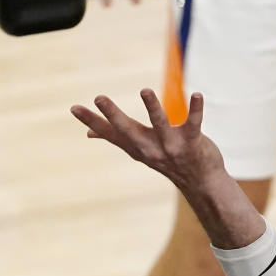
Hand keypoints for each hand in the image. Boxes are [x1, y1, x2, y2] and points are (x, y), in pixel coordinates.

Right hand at [71, 88, 224, 188]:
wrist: (201, 184)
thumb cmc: (168, 161)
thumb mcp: (139, 151)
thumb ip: (115, 138)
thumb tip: (88, 134)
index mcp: (136, 147)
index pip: (109, 133)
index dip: (91, 121)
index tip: (74, 108)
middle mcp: (150, 148)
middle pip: (128, 131)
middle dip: (113, 115)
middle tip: (98, 97)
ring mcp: (171, 147)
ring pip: (160, 125)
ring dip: (153, 108)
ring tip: (145, 90)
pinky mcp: (192, 144)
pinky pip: (194, 124)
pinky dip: (196, 109)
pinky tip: (197, 94)